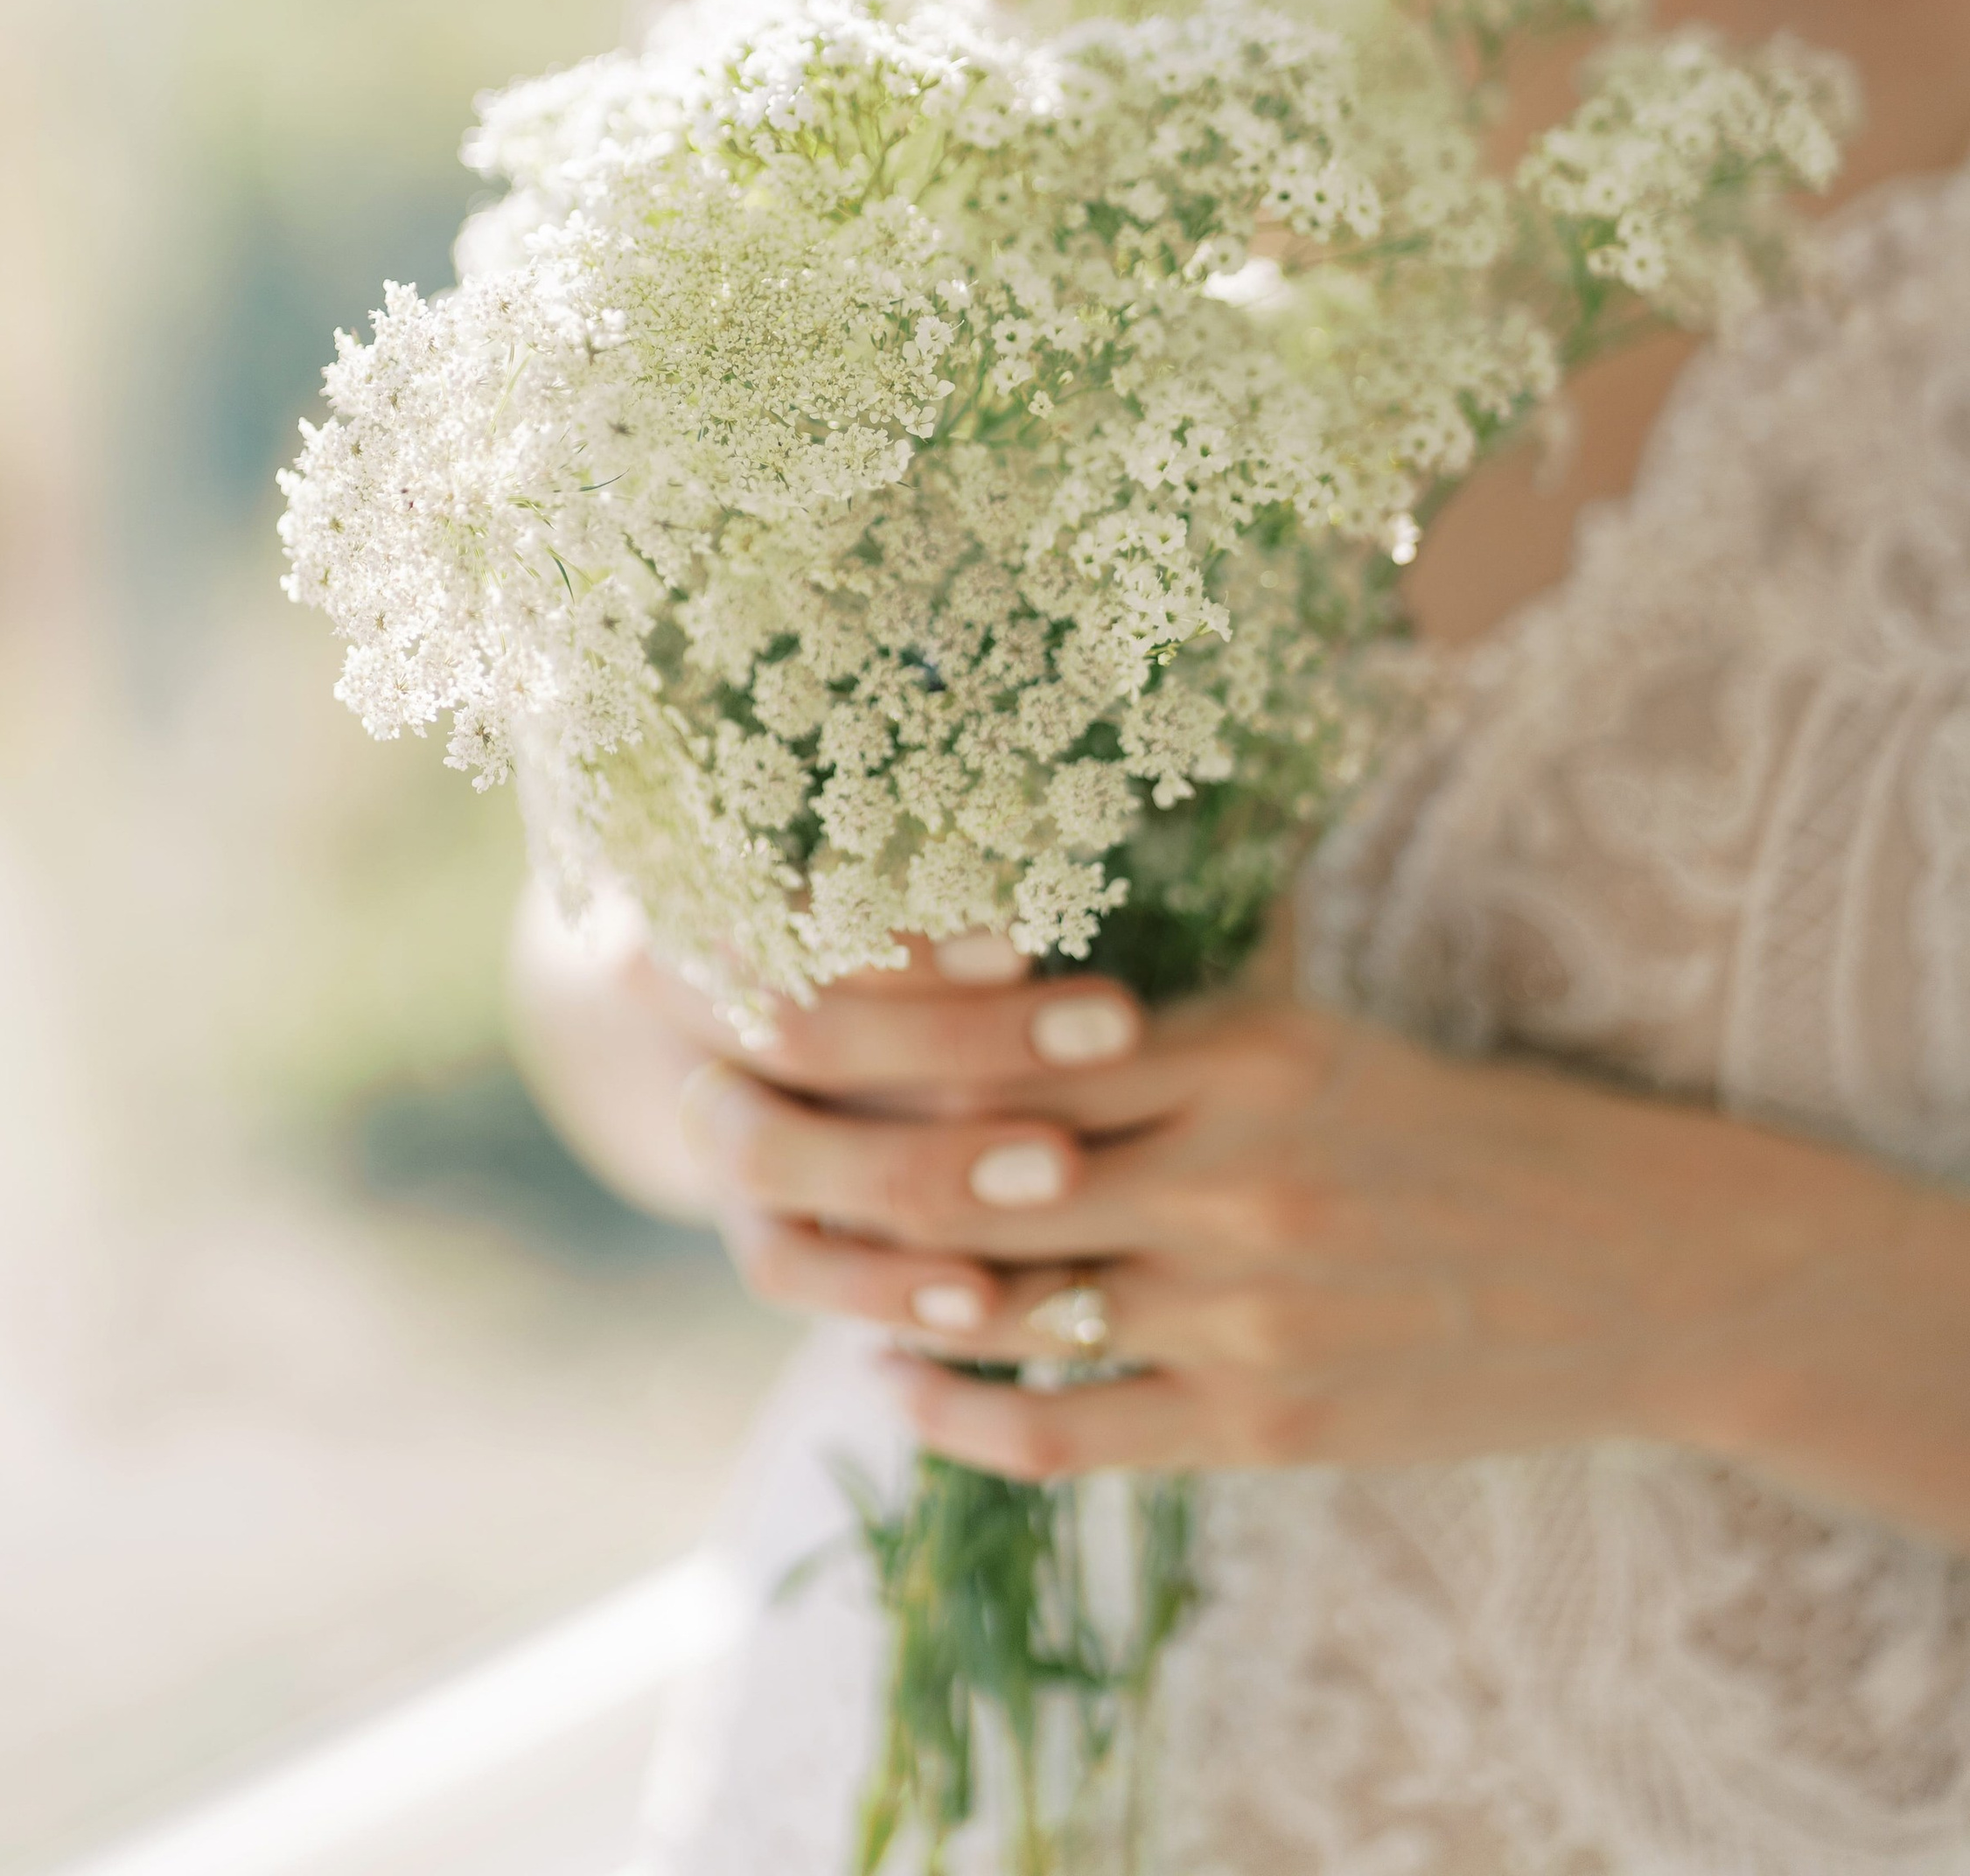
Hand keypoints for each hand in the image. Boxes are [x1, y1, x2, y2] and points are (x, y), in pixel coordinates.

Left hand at [673, 950, 1909, 1488]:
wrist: (1622, 1264)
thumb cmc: (1446, 1123)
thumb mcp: (1317, 1022)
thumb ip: (1182, 982)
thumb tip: (1025, 930)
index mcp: (1241, 1048)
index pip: (1000, 1038)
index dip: (869, 1036)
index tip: (772, 1019)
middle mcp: (1233, 1173)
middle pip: (974, 1172)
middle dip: (838, 1162)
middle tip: (740, 1149)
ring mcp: (1247, 1311)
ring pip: (1007, 1305)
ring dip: (889, 1294)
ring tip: (813, 1274)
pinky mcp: (1266, 1426)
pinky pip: (1071, 1432)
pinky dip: (968, 1418)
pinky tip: (908, 1390)